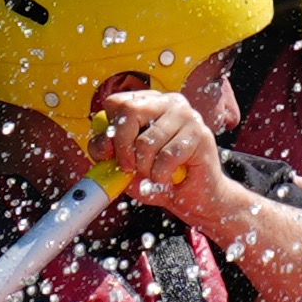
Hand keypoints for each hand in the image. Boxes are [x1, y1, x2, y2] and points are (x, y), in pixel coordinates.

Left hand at [94, 86, 243, 228]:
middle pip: (129, 111)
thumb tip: (102, 145)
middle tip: (129, 168)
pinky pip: (167, 157)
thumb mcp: (126, 166)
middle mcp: (168, 102)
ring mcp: (186, 116)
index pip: (116, 103)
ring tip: (155, 176)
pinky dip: (161, 175)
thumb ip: (108, 153)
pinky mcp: (200, 134)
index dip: (110, 131)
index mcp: (148, 103)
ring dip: (145, 169)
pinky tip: (169, 178)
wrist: (196, 198)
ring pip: (146, 141)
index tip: (110, 154)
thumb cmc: (161, 177)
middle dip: (123, 147)